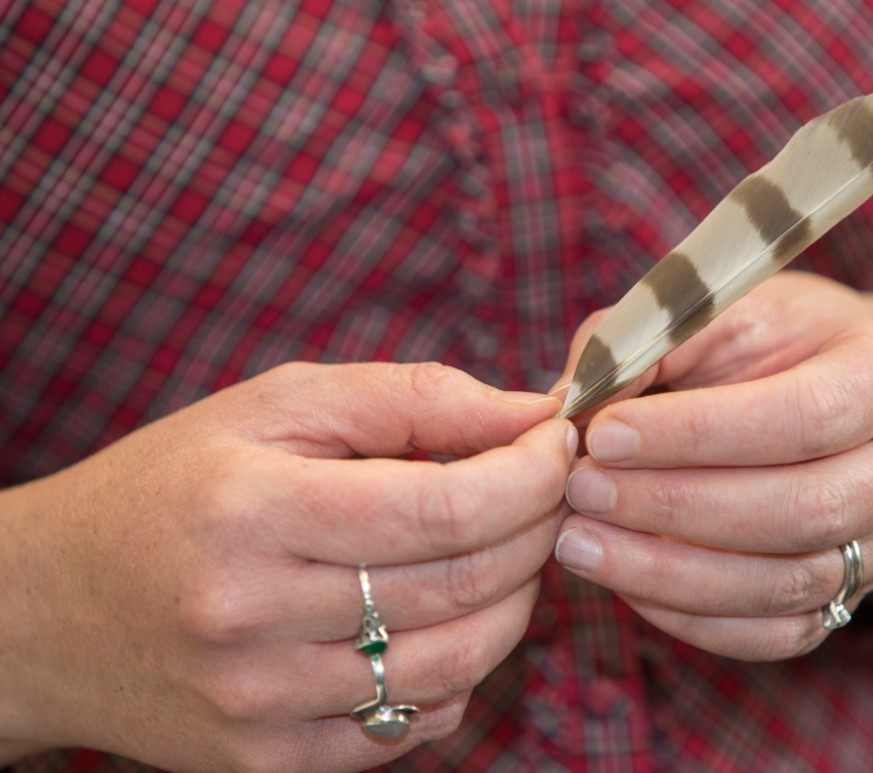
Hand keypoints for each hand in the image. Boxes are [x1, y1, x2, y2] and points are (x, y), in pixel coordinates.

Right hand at [0, 362, 574, 770]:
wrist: (48, 609)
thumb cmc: (174, 485)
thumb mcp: (279, 406)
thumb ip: (412, 400)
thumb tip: (531, 413)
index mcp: (256, 511)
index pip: (447, 506)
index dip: (531, 475)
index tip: (557, 444)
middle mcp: (256, 618)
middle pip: (466, 585)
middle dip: (538, 528)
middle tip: (546, 490)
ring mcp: (263, 704)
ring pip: (459, 663)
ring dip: (516, 599)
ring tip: (506, 549)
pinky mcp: (269, 761)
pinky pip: (415, 726)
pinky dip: (461, 671)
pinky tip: (445, 619)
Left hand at [552, 272, 872, 661]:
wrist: (833, 389)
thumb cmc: (767, 340)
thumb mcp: (720, 309)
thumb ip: (651, 341)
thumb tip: (575, 404)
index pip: (808, 417)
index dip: (701, 434)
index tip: (604, 433)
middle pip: (805, 510)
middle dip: (676, 507)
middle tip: (580, 491)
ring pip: (789, 585)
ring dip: (669, 571)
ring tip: (579, 542)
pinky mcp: (858, 598)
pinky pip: (776, 633)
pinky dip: (692, 616)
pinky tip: (624, 581)